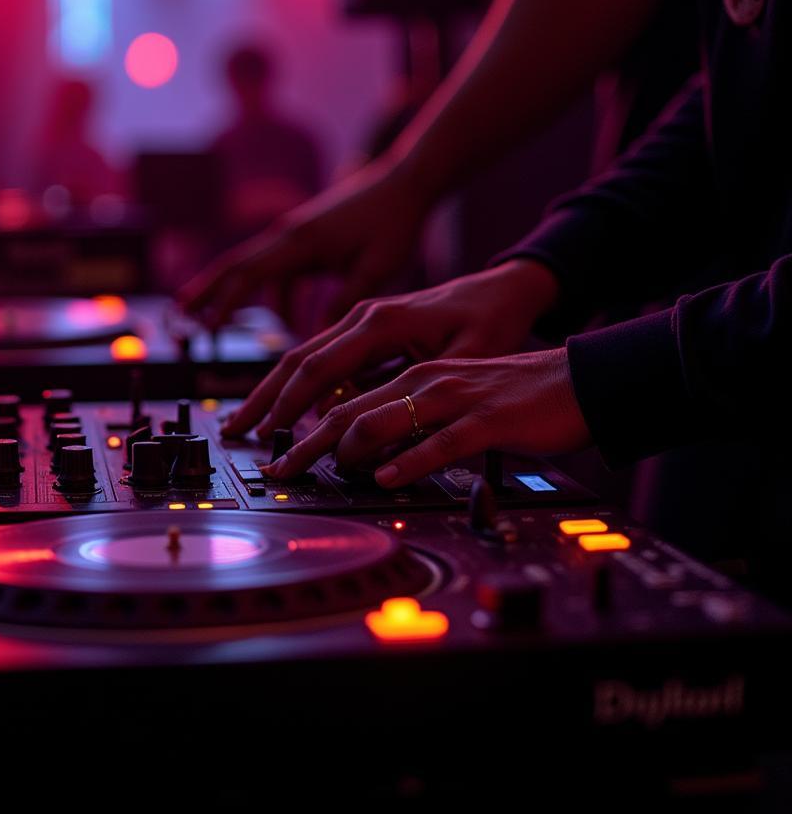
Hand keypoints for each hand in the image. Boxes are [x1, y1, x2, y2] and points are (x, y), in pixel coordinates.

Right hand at [177, 160, 427, 328]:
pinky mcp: (308, 238)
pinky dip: (278, 297)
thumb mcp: (375, 271)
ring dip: (238, 296)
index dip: (226, 302)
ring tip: (217, 323)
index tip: (207, 327)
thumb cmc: (394, 223)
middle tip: (180, 314)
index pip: (249, 274)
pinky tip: (290, 322)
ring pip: (255, 269)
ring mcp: (296, 235)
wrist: (407, 182)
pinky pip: (281, 272)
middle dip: (207, 291)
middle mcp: (289, 235)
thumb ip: (343, 303)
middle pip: (236, 266)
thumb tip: (316, 337)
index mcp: (299, 242)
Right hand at [220, 259, 559, 439]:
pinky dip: (300, 383)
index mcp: (381, 320)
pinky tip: (287, 408)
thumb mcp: (468, 361)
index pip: (319, 367)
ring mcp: (363, 318)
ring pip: (305, 356)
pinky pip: (326, 357)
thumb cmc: (493, 320)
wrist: (507, 287)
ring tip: (249, 423)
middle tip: (234, 433)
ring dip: (274, 392)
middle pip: (297, 359)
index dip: (288, 405)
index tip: (266, 436)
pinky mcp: (369, 327)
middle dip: (263, 400)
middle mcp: (363, 314)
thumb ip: (419, 397)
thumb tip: (375, 436)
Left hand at [264, 349, 590, 487]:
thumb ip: (413, 417)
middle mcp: (426, 380)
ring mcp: (455, 397)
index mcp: (414, 375)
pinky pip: (441, 442)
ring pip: (385, 420)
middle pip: (350, 409)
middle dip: (306, 441)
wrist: (577, 379)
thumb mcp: (454, 400)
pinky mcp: (487, 419)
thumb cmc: (515, 395)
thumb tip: (371, 449)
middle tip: (277, 467)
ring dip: (346, 449)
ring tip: (319, 472)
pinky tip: (386, 477)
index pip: (345, 398)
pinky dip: (408, 461)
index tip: (276, 450)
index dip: (304, 423)